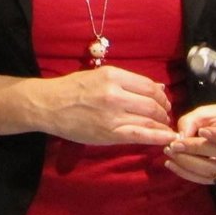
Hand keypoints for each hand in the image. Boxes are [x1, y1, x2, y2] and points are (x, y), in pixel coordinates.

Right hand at [36, 66, 175, 146]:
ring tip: (164, 127)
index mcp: (112, 75)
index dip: (161, 95)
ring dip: (162, 124)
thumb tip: (158, 86)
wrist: (48, 105)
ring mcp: (113, 115)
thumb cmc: (71, 89)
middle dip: (164, 111)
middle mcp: (115, 93)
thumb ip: (126, 81)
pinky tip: (167, 138)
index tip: (162, 101)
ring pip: (150, 119)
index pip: (149, 85)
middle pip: (153, 103)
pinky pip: (141, 135)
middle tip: (164, 116)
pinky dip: (158, 137)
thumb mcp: (98, 76)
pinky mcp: (110, 133)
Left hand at [164, 103, 215, 184]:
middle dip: (194, 150)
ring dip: (188, 164)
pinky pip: (205, 179)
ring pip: (212, 171)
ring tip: (170, 154)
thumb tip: (180, 137)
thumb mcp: (208, 112)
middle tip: (173, 145)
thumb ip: (193, 121)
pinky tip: (171, 164)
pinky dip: (187, 173)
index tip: (201, 130)